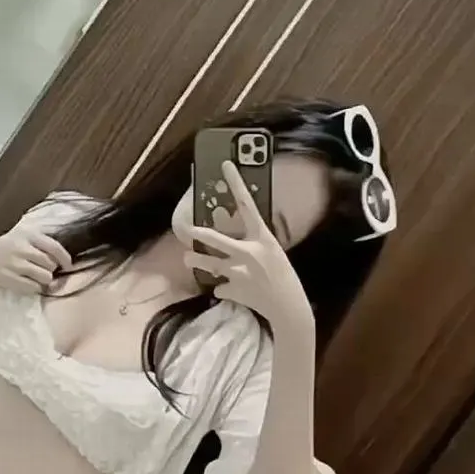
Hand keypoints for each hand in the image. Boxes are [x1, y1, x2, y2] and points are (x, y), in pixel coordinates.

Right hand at [0, 223, 72, 295]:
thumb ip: (39, 242)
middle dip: (50, 271)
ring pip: (45, 277)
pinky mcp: (7, 277)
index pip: (54, 247)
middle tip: (43, 272)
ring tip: (35, 279)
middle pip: (51, 264)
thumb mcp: (19, 237)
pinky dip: (33, 288)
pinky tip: (27, 285)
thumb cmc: (3, 250)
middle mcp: (21, 246)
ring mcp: (13, 262)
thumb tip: (63, 256)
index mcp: (27, 234)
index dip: (65, 258)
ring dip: (43, 281)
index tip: (68, 266)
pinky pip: (32, 287)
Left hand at [185, 161, 313, 335]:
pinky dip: (222, 288)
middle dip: (199, 234)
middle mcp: (249, 253)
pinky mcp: (234, 290)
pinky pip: (219, 287)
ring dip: (197, 260)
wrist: (288, 307)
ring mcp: (239, 272)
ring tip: (187, 257)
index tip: (225, 166)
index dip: (236, 184)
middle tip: (187, 228)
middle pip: (217, 239)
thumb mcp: (272, 252)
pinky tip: (227, 290)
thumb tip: (236, 239)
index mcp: (262, 238)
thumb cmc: (283, 276)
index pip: (248, 205)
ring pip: (210, 264)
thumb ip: (253, 244)